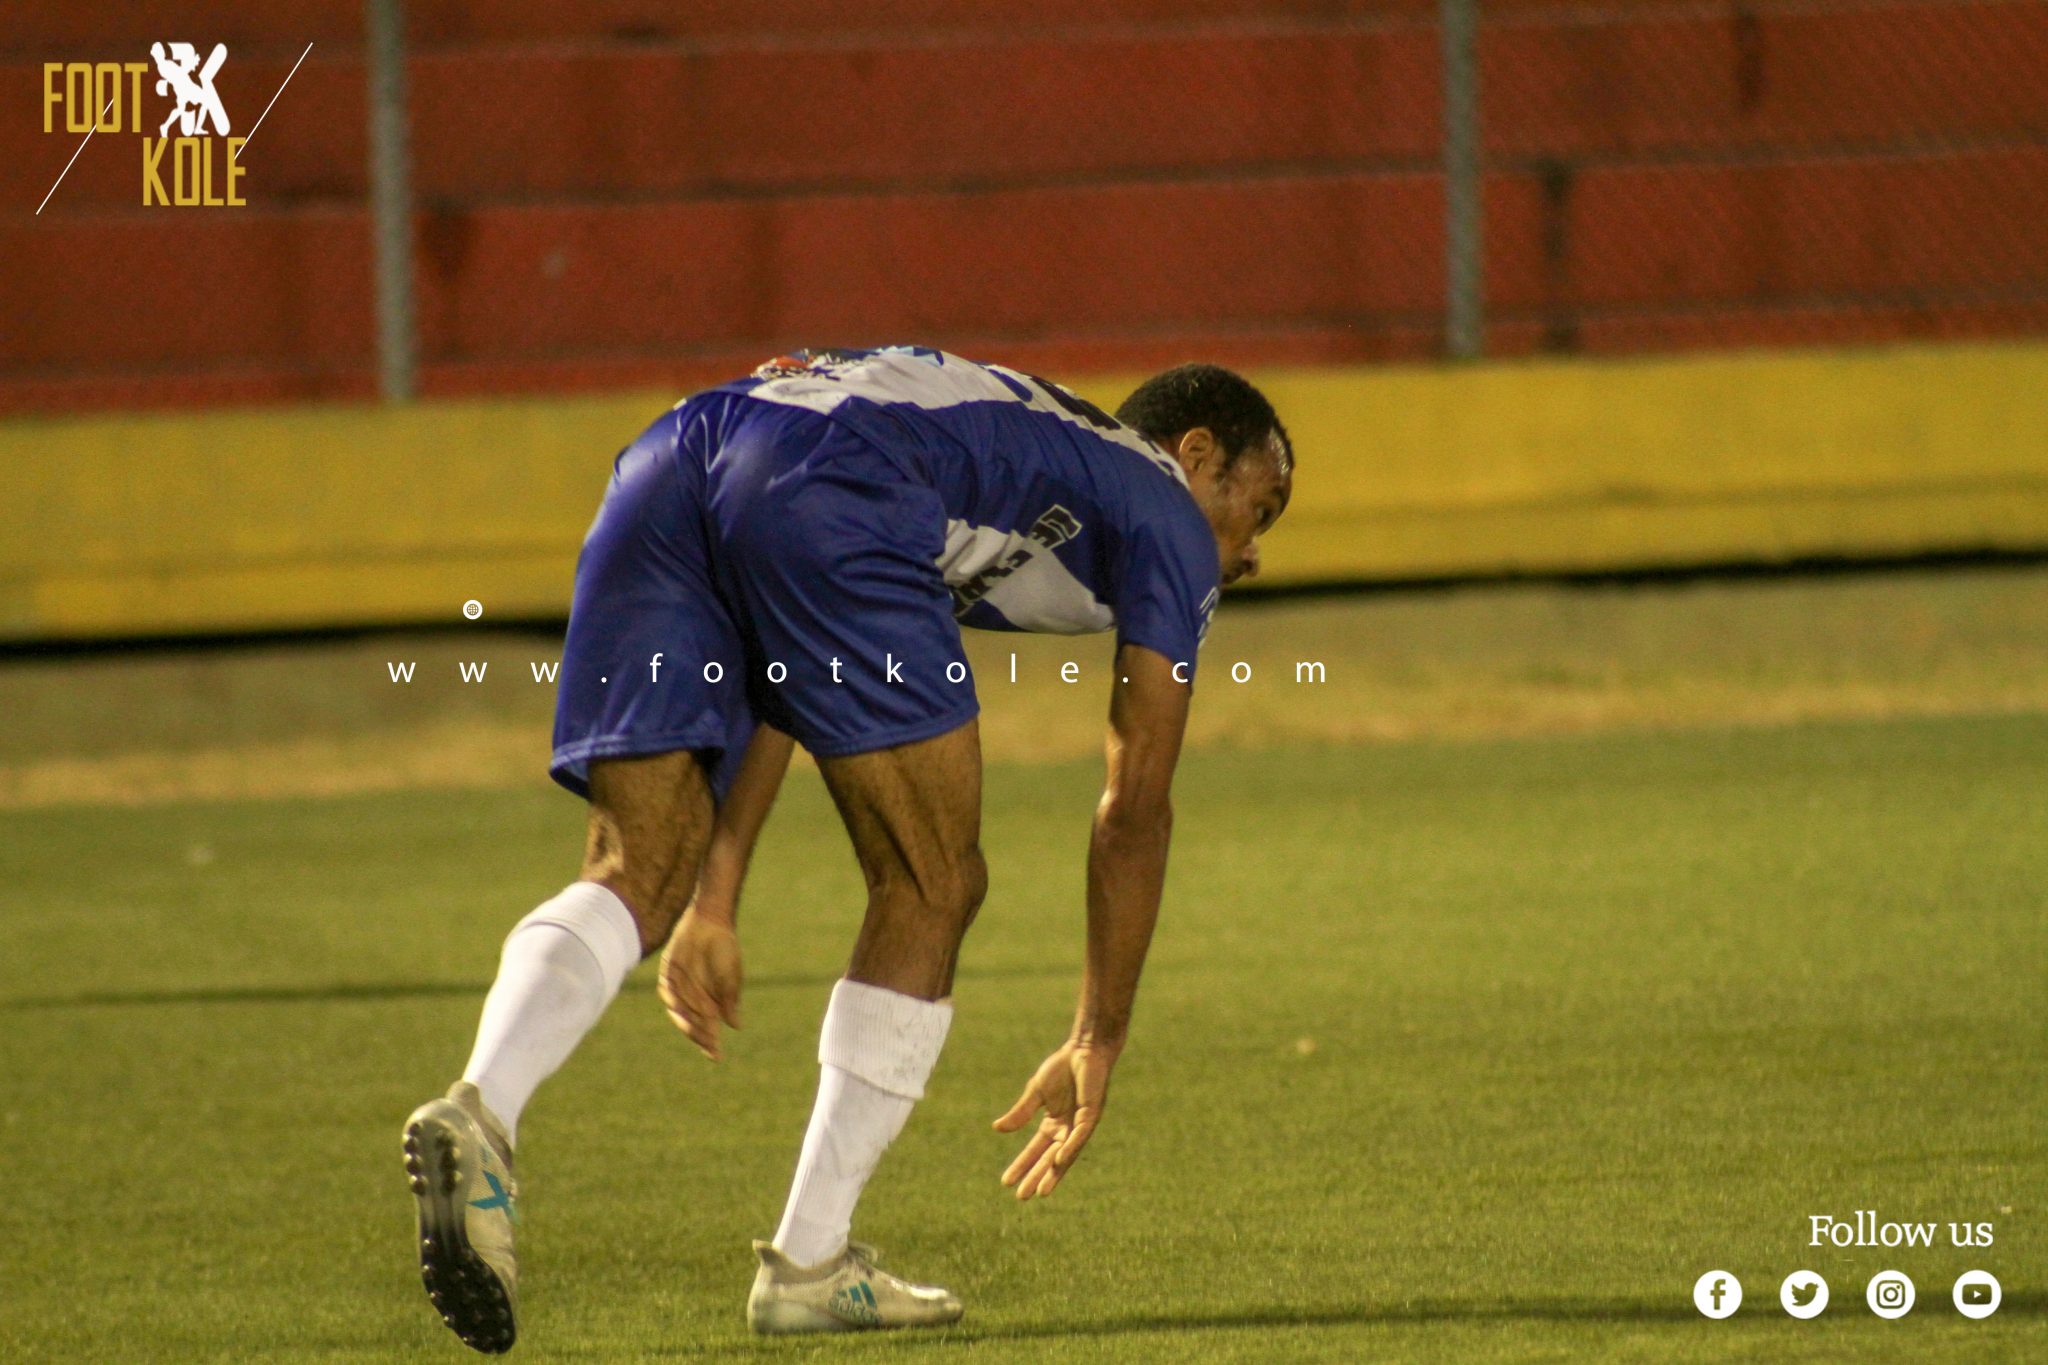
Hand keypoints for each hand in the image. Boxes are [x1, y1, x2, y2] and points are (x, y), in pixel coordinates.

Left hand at [657, 905, 741, 1060]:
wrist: (711, 924)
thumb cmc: (725, 950)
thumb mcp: (731, 978)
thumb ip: (730, 1000)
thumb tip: (736, 1026)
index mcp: (711, 1004)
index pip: (709, 1029)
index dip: (711, 1044)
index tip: (716, 1057)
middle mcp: (693, 1000)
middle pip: (693, 1024)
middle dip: (699, 1034)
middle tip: (708, 1041)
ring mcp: (679, 988)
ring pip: (679, 1011)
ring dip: (687, 1021)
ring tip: (694, 1028)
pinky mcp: (668, 974)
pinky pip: (668, 992)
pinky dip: (673, 1000)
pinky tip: (678, 1007)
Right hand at [992, 1040, 1119, 1198]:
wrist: (1084, 1049)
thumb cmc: (1062, 1067)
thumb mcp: (1035, 1092)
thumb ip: (1020, 1112)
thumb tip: (996, 1129)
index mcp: (1053, 1124)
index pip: (1034, 1150)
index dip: (1021, 1165)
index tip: (1005, 1182)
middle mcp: (1067, 1130)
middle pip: (1048, 1159)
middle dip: (1036, 1177)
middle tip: (1021, 1197)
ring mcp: (1080, 1125)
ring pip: (1065, 1155)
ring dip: (1052, 1174)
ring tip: (1040, 1192)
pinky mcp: (1091, 1116)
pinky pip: (1078, 1137)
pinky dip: (1069, 1150)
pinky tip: (1058, 1162)